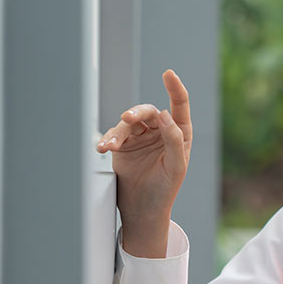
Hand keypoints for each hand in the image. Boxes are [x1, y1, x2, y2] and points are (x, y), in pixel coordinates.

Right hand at [95, 69, 191, 256]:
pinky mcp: (124, 145)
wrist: (143, 209)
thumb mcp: (175, 167)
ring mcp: (141, 137)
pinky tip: (103, 148)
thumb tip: (164, 114)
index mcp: (179, 133)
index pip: (178, 105)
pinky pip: (114, 135)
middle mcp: (160, 131)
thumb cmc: (165, 189)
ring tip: (109, 145)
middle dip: (136, 112)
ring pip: (128, 123)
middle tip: (127, 117)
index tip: (168, 74)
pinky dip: (108, 140)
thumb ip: (173, 139)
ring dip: (117, 132)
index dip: (174, 88)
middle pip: (148, 112)